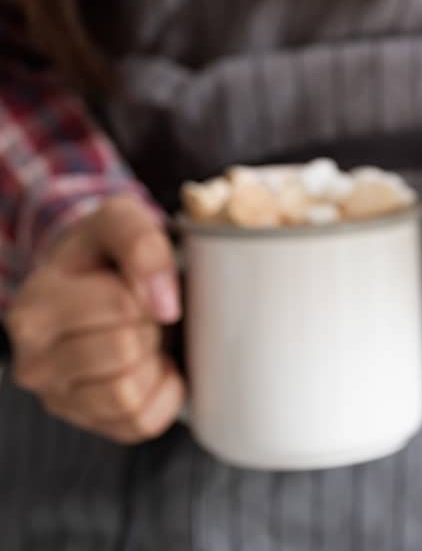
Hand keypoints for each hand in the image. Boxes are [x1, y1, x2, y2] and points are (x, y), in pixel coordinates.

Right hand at [6, 195, 185, 443]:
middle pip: (124, 352)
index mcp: (34, 308)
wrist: (93, 278)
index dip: (146, 288)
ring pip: (128, 395)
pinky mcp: (87, 425)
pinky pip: (142, 423)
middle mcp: (33, 362)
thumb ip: (142, 242)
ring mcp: (57, 400)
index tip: (134, 279)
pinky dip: (163, 393)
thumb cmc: (104, 250)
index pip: (119, 306)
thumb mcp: (120, 219)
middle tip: (138, 310)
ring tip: (141, 334)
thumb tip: (165, 304)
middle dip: (148, 324)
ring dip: (153, 360)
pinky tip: (150, 365)